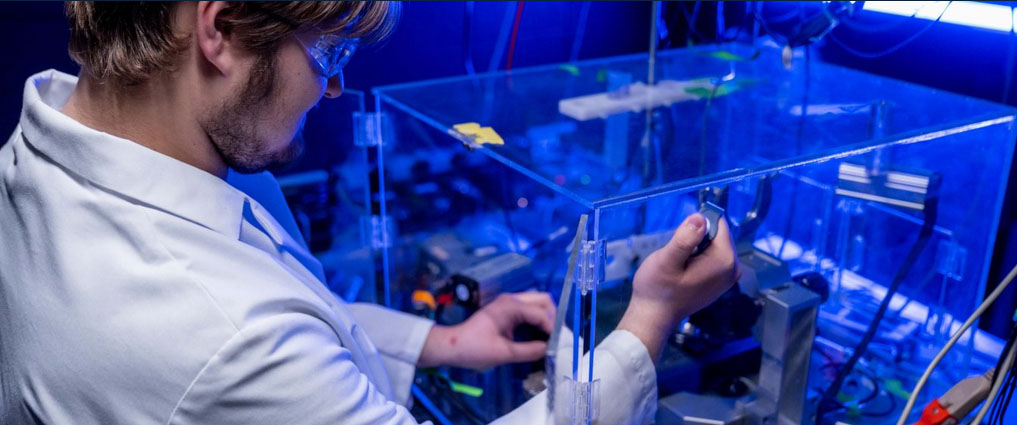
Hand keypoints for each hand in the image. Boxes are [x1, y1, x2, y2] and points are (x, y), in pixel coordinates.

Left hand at [418, 291, 555, 369]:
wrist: (452, 345)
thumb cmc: (474, 349)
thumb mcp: (503, 354)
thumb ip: (528, 351)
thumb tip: (549, 349)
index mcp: (510, 306)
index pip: (541, 313)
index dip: (552, 328)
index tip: (558, 344)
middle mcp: (512, 299)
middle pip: (543, 300)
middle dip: (553, 317)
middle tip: (556, 338)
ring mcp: (509, 303)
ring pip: (537, 303)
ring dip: (546, 317)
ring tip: (550, 337)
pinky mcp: (507, 309)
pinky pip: (529, 309)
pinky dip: (538, 319)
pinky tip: (539, 334)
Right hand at [617, 213, 739, 362]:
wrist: (654, 316)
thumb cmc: (657, 290)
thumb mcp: (666, 260)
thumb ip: (685, 239)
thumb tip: (700, 217)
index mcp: (724, 261)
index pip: (718, 223)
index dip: (696, 225)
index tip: (680, 238)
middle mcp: (732, 268)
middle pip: (717, 234)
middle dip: (696, 237)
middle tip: (677, 254)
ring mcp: (728, 276)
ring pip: (713, 244)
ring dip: (695, 247)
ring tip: (679, 264)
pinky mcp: (720, 280)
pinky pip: (711, 256)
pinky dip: (697, 257)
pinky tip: (683, 270)